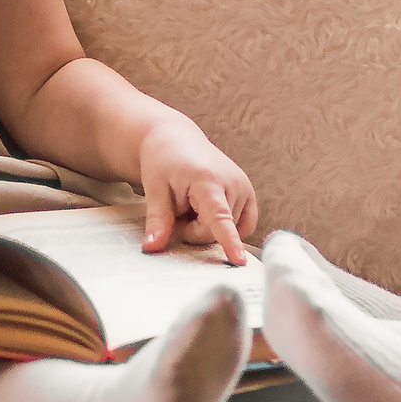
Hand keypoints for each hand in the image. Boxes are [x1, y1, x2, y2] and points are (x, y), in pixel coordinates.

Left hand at [135, 125, 258, 264]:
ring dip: (208, 227)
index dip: (228, 240)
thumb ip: (157, 220)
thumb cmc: (163, 162)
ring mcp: (244, 187)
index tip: (239, 261)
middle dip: (193, 230)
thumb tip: (151, 248)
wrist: (176, 140)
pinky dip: (225, 226)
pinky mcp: (249, 193)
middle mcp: (233, 182)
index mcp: (207, 180)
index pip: (218, 217)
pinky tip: (209, 211)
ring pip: (228, 231)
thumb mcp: (154, 190)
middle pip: (215, 231)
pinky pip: (242, 226)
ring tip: (193, 205)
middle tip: (178, 209)